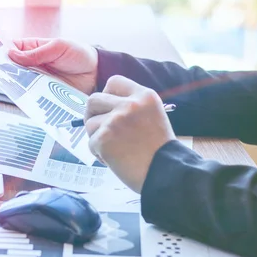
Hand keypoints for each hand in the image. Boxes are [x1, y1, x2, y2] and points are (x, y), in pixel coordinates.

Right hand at [8, 38, 97, 94]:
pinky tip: (24, 97)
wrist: (96, 73)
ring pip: (19, 82)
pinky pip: (31, 95)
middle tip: (3, 74)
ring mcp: (36, 80)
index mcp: (33, 48)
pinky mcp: (43, 93)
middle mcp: (31, 64)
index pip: (11, 48)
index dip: (2, 53)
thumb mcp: (57, 48)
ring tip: (13, 86)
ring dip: (15, 84)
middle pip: (12, 68)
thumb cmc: (78, 54)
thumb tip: (11, 54)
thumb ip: (36, 53)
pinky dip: (26, 97)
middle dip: (6, 70)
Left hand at [85, 75, 175, 192]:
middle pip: (94, 99)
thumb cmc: (159, 150)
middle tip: (100, 128)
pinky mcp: (104, 138)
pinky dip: (99, 153)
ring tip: (115, 149)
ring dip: (97, 137)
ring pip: (89, 123)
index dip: (107, 95)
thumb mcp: (152, 116)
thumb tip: (101, 107)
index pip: (114, 82)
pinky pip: (90, 143)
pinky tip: (115, 159)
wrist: (167, 174)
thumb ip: (131, 107)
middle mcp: (129, 104)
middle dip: (92, 114)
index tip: (109, 108)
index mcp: (144, 96)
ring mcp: (116, 121)